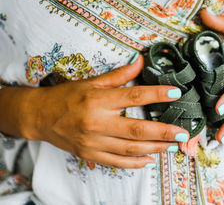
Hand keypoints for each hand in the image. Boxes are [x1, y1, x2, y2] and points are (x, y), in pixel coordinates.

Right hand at [24, 55, 188, 167]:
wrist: (39, 116)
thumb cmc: (66, 96)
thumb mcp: (91, 81)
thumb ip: (119, 74)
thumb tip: (140, 60)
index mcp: (98, 100)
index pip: (133, 96)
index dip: (156, 94)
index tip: (175, 94)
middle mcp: (96, 122)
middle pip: (136, 129)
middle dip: (163, 132)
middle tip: (183, 132)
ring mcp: (93, 142)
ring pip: (130, 149)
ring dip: (155, 149)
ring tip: (173, 146)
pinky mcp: (90, 155)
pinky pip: (117, 162)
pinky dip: (135, 163)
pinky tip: (150, 160)